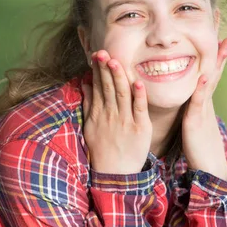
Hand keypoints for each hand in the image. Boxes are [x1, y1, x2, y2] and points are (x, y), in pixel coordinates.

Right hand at [81, 50, 152, 173]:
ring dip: (119, 77)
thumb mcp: (90, 127)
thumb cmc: (102, 150)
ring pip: (122, 94)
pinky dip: (138, 96)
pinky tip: (137, 83)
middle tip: (103, 52)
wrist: (115, 174)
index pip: (98, 87)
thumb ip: (89, 104)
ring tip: (116, 61)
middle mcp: (111, 115)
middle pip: (108, 87)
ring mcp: (126, 121)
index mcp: (99, 113)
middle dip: (105, 69)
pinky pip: (139, 109)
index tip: (97, 55)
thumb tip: (85, 84)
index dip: (97, 70)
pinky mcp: (141, 128)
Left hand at [181, 37, 226, 179]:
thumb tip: (192, 92)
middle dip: (220, 47)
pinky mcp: (195, 121)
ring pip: (210, 80)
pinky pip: (198, 102)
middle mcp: (205, 99)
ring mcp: (202, 109)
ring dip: (216, 62)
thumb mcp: (195, 119)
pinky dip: (201, 89)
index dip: (214, 49)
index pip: (209, 67)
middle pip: (214, 68)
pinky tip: (203, 76)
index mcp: (202, 97)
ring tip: (223, 42)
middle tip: (225, 25)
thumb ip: (193, 104)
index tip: (216, 29)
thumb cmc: (197, 144)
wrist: (207, 167)